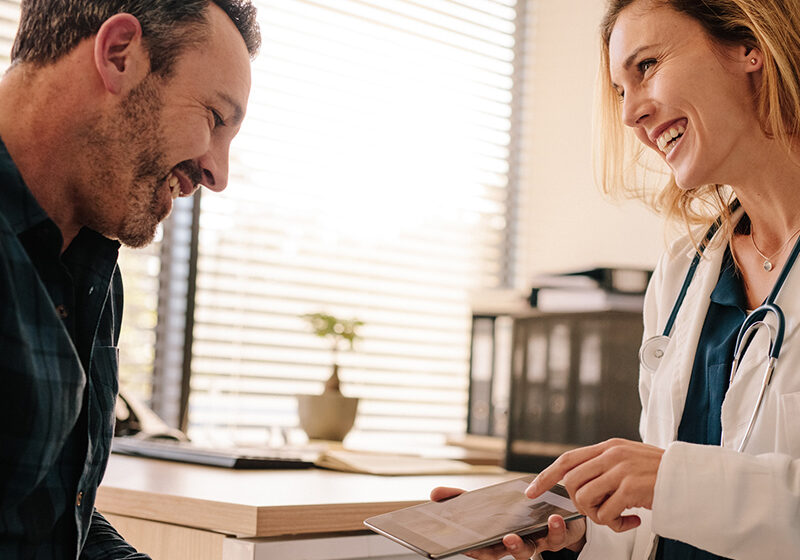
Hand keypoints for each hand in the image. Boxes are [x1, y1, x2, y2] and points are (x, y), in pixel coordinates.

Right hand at [429, 487, 585, 558]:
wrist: (551, 511)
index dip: (478, 550)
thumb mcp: (485, 502)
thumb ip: (459, 498)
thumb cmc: (512, 510)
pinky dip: (557, 527)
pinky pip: (558, 537)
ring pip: (535, 548)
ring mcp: (537, 542)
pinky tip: (555, 516)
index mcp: (498, 538)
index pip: (485, 549)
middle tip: (507, 537)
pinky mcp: (557, 536)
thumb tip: (434, 494)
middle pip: (511, 552)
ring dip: (540, 537)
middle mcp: (517, 544)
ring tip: (534, 524)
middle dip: (509, 546)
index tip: (469, 546)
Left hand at [525, 439, 663, 532]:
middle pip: (571, 482)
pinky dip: (615, 525)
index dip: (546, 476)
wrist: (692, 477)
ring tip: (617, 517)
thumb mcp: (629, 459)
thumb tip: (576, 481)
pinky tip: (631, 521)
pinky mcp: (631, 488)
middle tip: (599, 511)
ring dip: (597, 516)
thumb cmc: (660, 474)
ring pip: (584, 499)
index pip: (567, 459)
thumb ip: (605, 464)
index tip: (531, 491)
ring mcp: (621, 470)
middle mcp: (612, 454)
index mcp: (608, 446)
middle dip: (578, 503)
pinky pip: (606, 514)